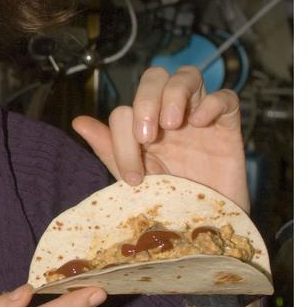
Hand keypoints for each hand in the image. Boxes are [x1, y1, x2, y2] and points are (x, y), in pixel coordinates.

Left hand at [71, 65, 248, 209]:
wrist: (207, 230)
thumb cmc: (170, 203)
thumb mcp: (136, 178)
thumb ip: (110, 149)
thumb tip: (78, 122)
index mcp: (143, 127)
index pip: (126, 110)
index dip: (124, 138)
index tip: (134, 175)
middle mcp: (169, 116)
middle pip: (154, 76)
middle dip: (146, 98)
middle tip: (148, 135)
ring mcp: (200, 117)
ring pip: (187, 76)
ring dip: (174, 94)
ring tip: (173, 124)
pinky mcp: (229, 126)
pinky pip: (225, 97)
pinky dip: (212, 102)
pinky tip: (202, 123)